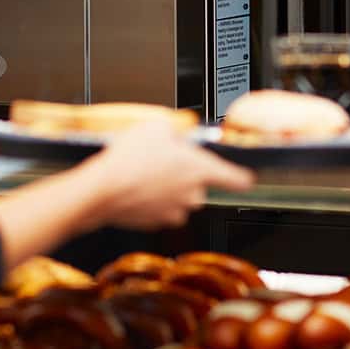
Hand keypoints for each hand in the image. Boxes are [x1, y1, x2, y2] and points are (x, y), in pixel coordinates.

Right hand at [85, 122, 254, 230]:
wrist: (104, 188)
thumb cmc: (129, 158)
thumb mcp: (156, 126)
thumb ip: (176, 131)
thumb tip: (178, 134)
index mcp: (201, 169)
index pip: (237, 178)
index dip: (241, 176)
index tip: (245, 177)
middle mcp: (193, 194)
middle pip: (200, 185)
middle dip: (184, 173)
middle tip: (163, 159)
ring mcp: (175, 211)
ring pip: (178, 197)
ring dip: (167, 186)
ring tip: (143, 171)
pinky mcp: (156, 222)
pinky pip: (159, 208)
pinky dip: (150, 198)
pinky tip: (134, 184)